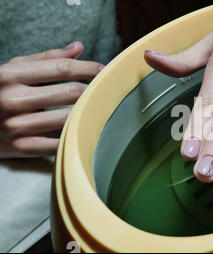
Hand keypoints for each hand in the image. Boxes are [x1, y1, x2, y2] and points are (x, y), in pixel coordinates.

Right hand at [0, 42, 103, 158]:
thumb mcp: (13, 69)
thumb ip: (46, 59)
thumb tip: (78, 48)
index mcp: (10, 76)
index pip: (60, 69)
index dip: (87, 68)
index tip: (103, 70)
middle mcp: (12, 100)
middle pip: (70, 93)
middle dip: (93, 90)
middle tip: (105, 90)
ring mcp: (15, 126)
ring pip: (69, 118)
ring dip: (88, 112)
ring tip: (98, 107)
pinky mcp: (20, 147)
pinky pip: (57, 144)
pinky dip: (74, 136)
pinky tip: (84, 129)